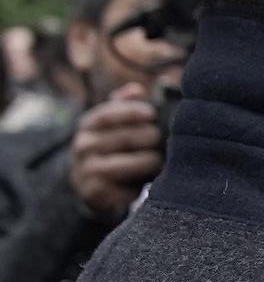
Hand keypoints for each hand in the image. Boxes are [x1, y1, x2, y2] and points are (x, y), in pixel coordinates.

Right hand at [68, 83, 163, 217]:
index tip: (152, 113)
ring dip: (147, 162)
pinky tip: (149, 181)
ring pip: (123, 164)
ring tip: (160, 161)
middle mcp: (83, 145)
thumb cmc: (113, 146)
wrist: (89, 181)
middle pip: (122, 138)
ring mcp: (86, 169)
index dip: (130, 112)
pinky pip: (120, 188)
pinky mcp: (93, 192)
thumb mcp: (114, 123)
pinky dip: (138, 185)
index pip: (108, 113)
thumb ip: (125, 104)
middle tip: (163, 140)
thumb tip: (137, 89)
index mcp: (89, 124)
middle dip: (148, 138)